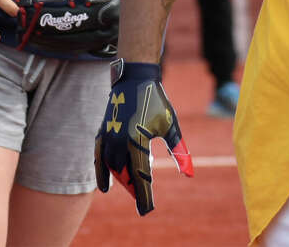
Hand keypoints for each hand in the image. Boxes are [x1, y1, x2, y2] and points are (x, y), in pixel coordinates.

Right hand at [95, 60, 193, 214]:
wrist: (135, 78)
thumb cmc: (156, 102)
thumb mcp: (171, 126)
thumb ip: (179, 151)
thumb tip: (189, 174)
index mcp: (138, 140)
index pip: (141, 177)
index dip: (144, 196)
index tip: (147, 210)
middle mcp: (120, 141)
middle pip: (126, 175)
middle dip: (135, 190)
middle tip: (143, 200)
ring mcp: (109, 137)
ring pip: (113, 169)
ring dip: (123, 181)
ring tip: (133, 187)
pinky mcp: (103, 133)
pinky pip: (99, 159)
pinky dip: (101, 174)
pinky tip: (105, 187)